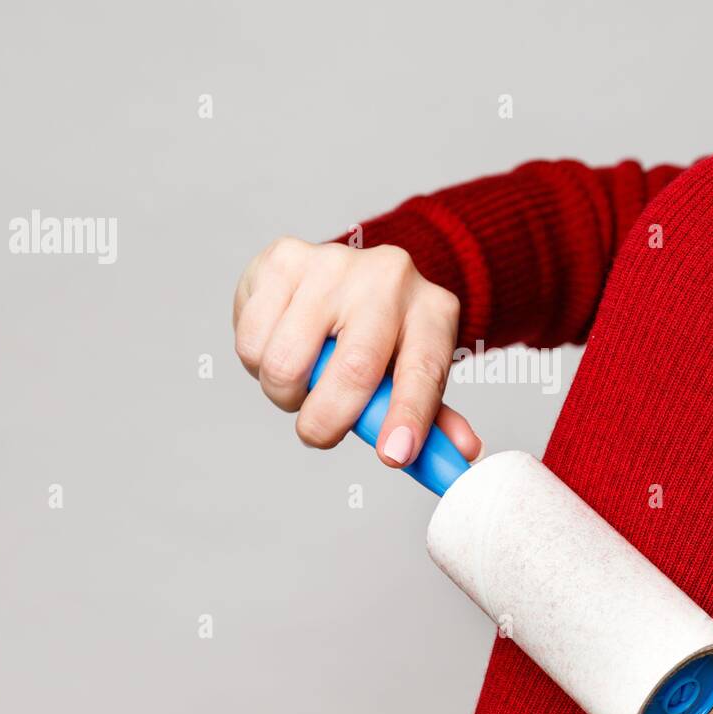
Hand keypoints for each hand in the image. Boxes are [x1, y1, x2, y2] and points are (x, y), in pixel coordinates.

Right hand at [233, 237, 481, 466]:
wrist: (354, 272)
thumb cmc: (387, 334)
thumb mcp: (417, 369)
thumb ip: (433, 416)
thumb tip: (460, 455)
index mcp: (432, 311)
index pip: (424, 371)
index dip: (408, 417)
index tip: (393, 455)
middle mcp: (388, 278)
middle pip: (353, 370)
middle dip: (327, 423)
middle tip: (320, 433)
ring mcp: (333, 263)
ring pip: (287, 363)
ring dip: (284, 394)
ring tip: (301, 379)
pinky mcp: (282, 258)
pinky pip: (251, 340)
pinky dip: (256, 363)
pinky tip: (279, 344)